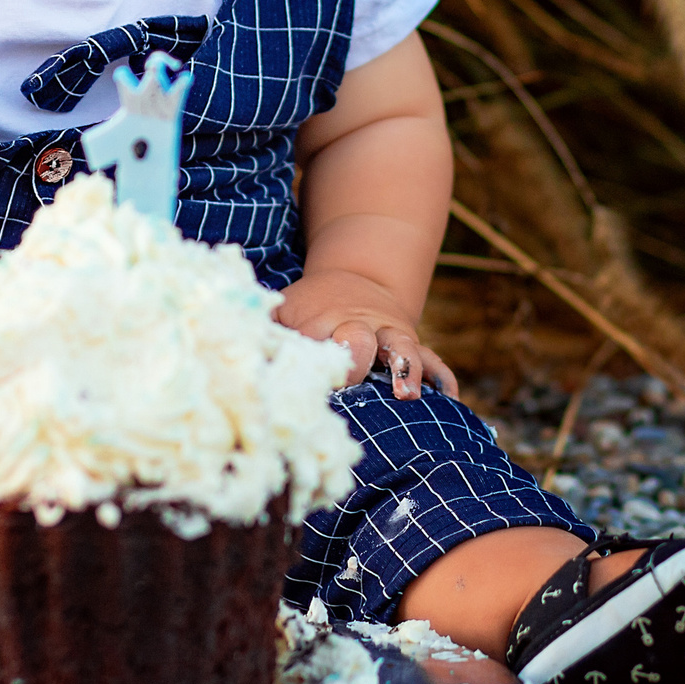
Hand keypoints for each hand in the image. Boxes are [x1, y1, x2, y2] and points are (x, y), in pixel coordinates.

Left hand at [275, 269, 459, 400]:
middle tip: (352, 381)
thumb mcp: (283, 311)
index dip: (313, 359)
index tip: (307, 380)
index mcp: (322, 320)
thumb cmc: (308, 308)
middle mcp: (359, 325)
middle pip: (360, 339)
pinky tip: (449, 403)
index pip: (317, 339)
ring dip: (406, 369)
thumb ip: (265, 333)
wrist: (353, 280)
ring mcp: (389, 333)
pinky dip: (441, 380)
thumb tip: (235, 354)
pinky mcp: (411, 343)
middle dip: (357, 359)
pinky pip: (434, 360)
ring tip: (407, 395)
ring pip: (403, 347)